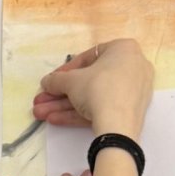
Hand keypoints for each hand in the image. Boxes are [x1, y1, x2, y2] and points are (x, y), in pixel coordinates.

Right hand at [31, 39, 153, 138]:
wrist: (118, 125)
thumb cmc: (98, 89)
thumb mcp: (71, 81)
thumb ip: (57, 80)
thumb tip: (46, 82)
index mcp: (123, 49)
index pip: (88, 58)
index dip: (65, 71)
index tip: (51, 82)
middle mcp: (132, 67)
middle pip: (89, 81)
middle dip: (61, 94)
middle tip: (42, 102)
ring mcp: (133, 92)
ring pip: (93, 97)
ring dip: (65, 106)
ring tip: (42, 114)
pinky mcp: (130, 112)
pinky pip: (102, 108)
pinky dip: (80, 114)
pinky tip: (56, 120)